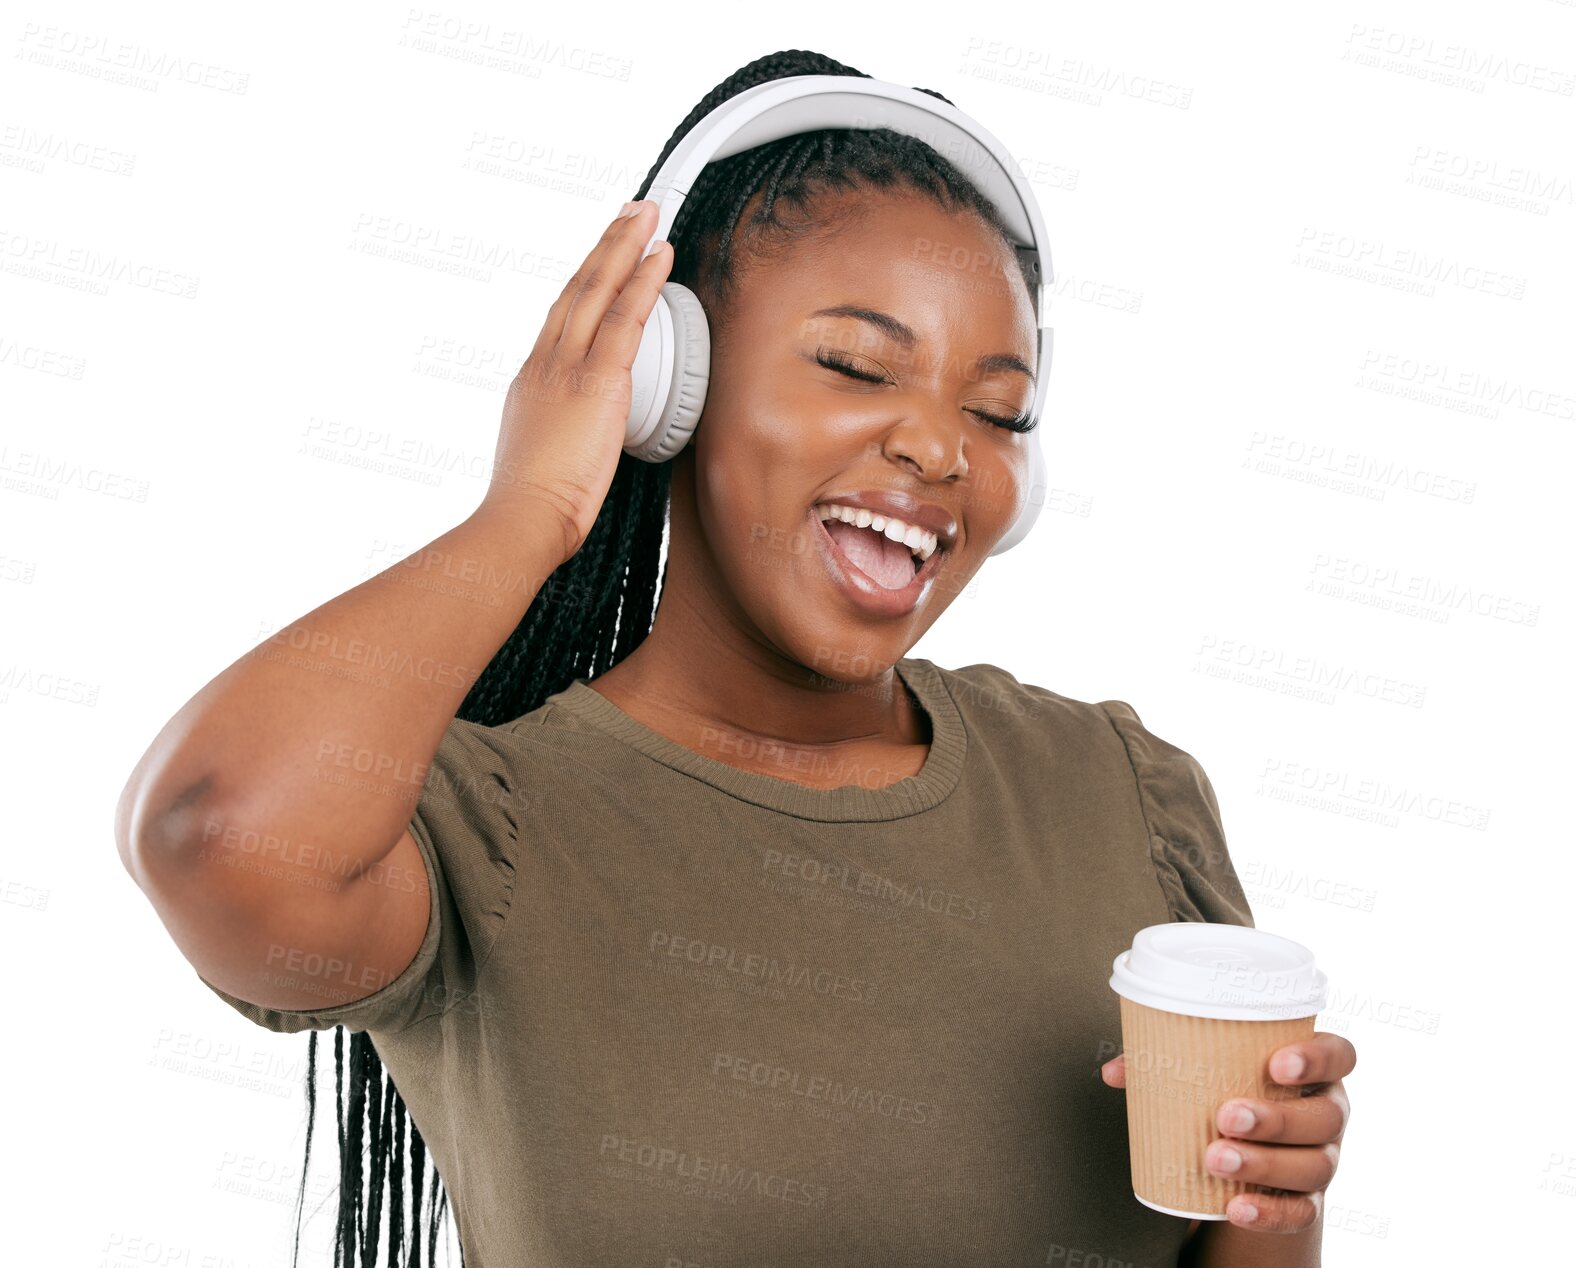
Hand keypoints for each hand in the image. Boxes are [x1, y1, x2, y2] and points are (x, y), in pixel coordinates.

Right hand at [483, 199, 673, 564]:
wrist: (523, 519)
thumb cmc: (533, 506)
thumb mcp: (539, 457)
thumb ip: (558, 434)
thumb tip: (573, 439)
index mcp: (532, 381)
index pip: (562, 318)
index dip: (585, 281)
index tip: (602, 256)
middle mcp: (546, 363)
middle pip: (579, 289)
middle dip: (606, 247)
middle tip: (630, 212)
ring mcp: (568, 368)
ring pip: (600, 291)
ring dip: (626, 246)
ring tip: (648, 214)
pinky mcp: (596, 382)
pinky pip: (625, 319)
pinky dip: (643, 282)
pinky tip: (660, 256)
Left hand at [1100, 1031, 1355, 1232]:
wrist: (1248, 1159)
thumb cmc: (1229, 1095)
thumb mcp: (1209, 1075)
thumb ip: (1163, 1064)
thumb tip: (1114, 1072)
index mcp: (1313, 1071)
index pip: (1339, 1055)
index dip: (1317, 1057)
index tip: (1276, 1063)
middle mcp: (1328, 1115)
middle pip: (1325, 1117)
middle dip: (1276, 1118)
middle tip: (1225, 1116)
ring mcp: (1323, 1160)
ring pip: (1314, 1166)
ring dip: (1265, 1163)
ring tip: (1215, 1158)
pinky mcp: (1309, 1202)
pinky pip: (1300, 1213)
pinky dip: (1268, 1212)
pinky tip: (1236, 1207)